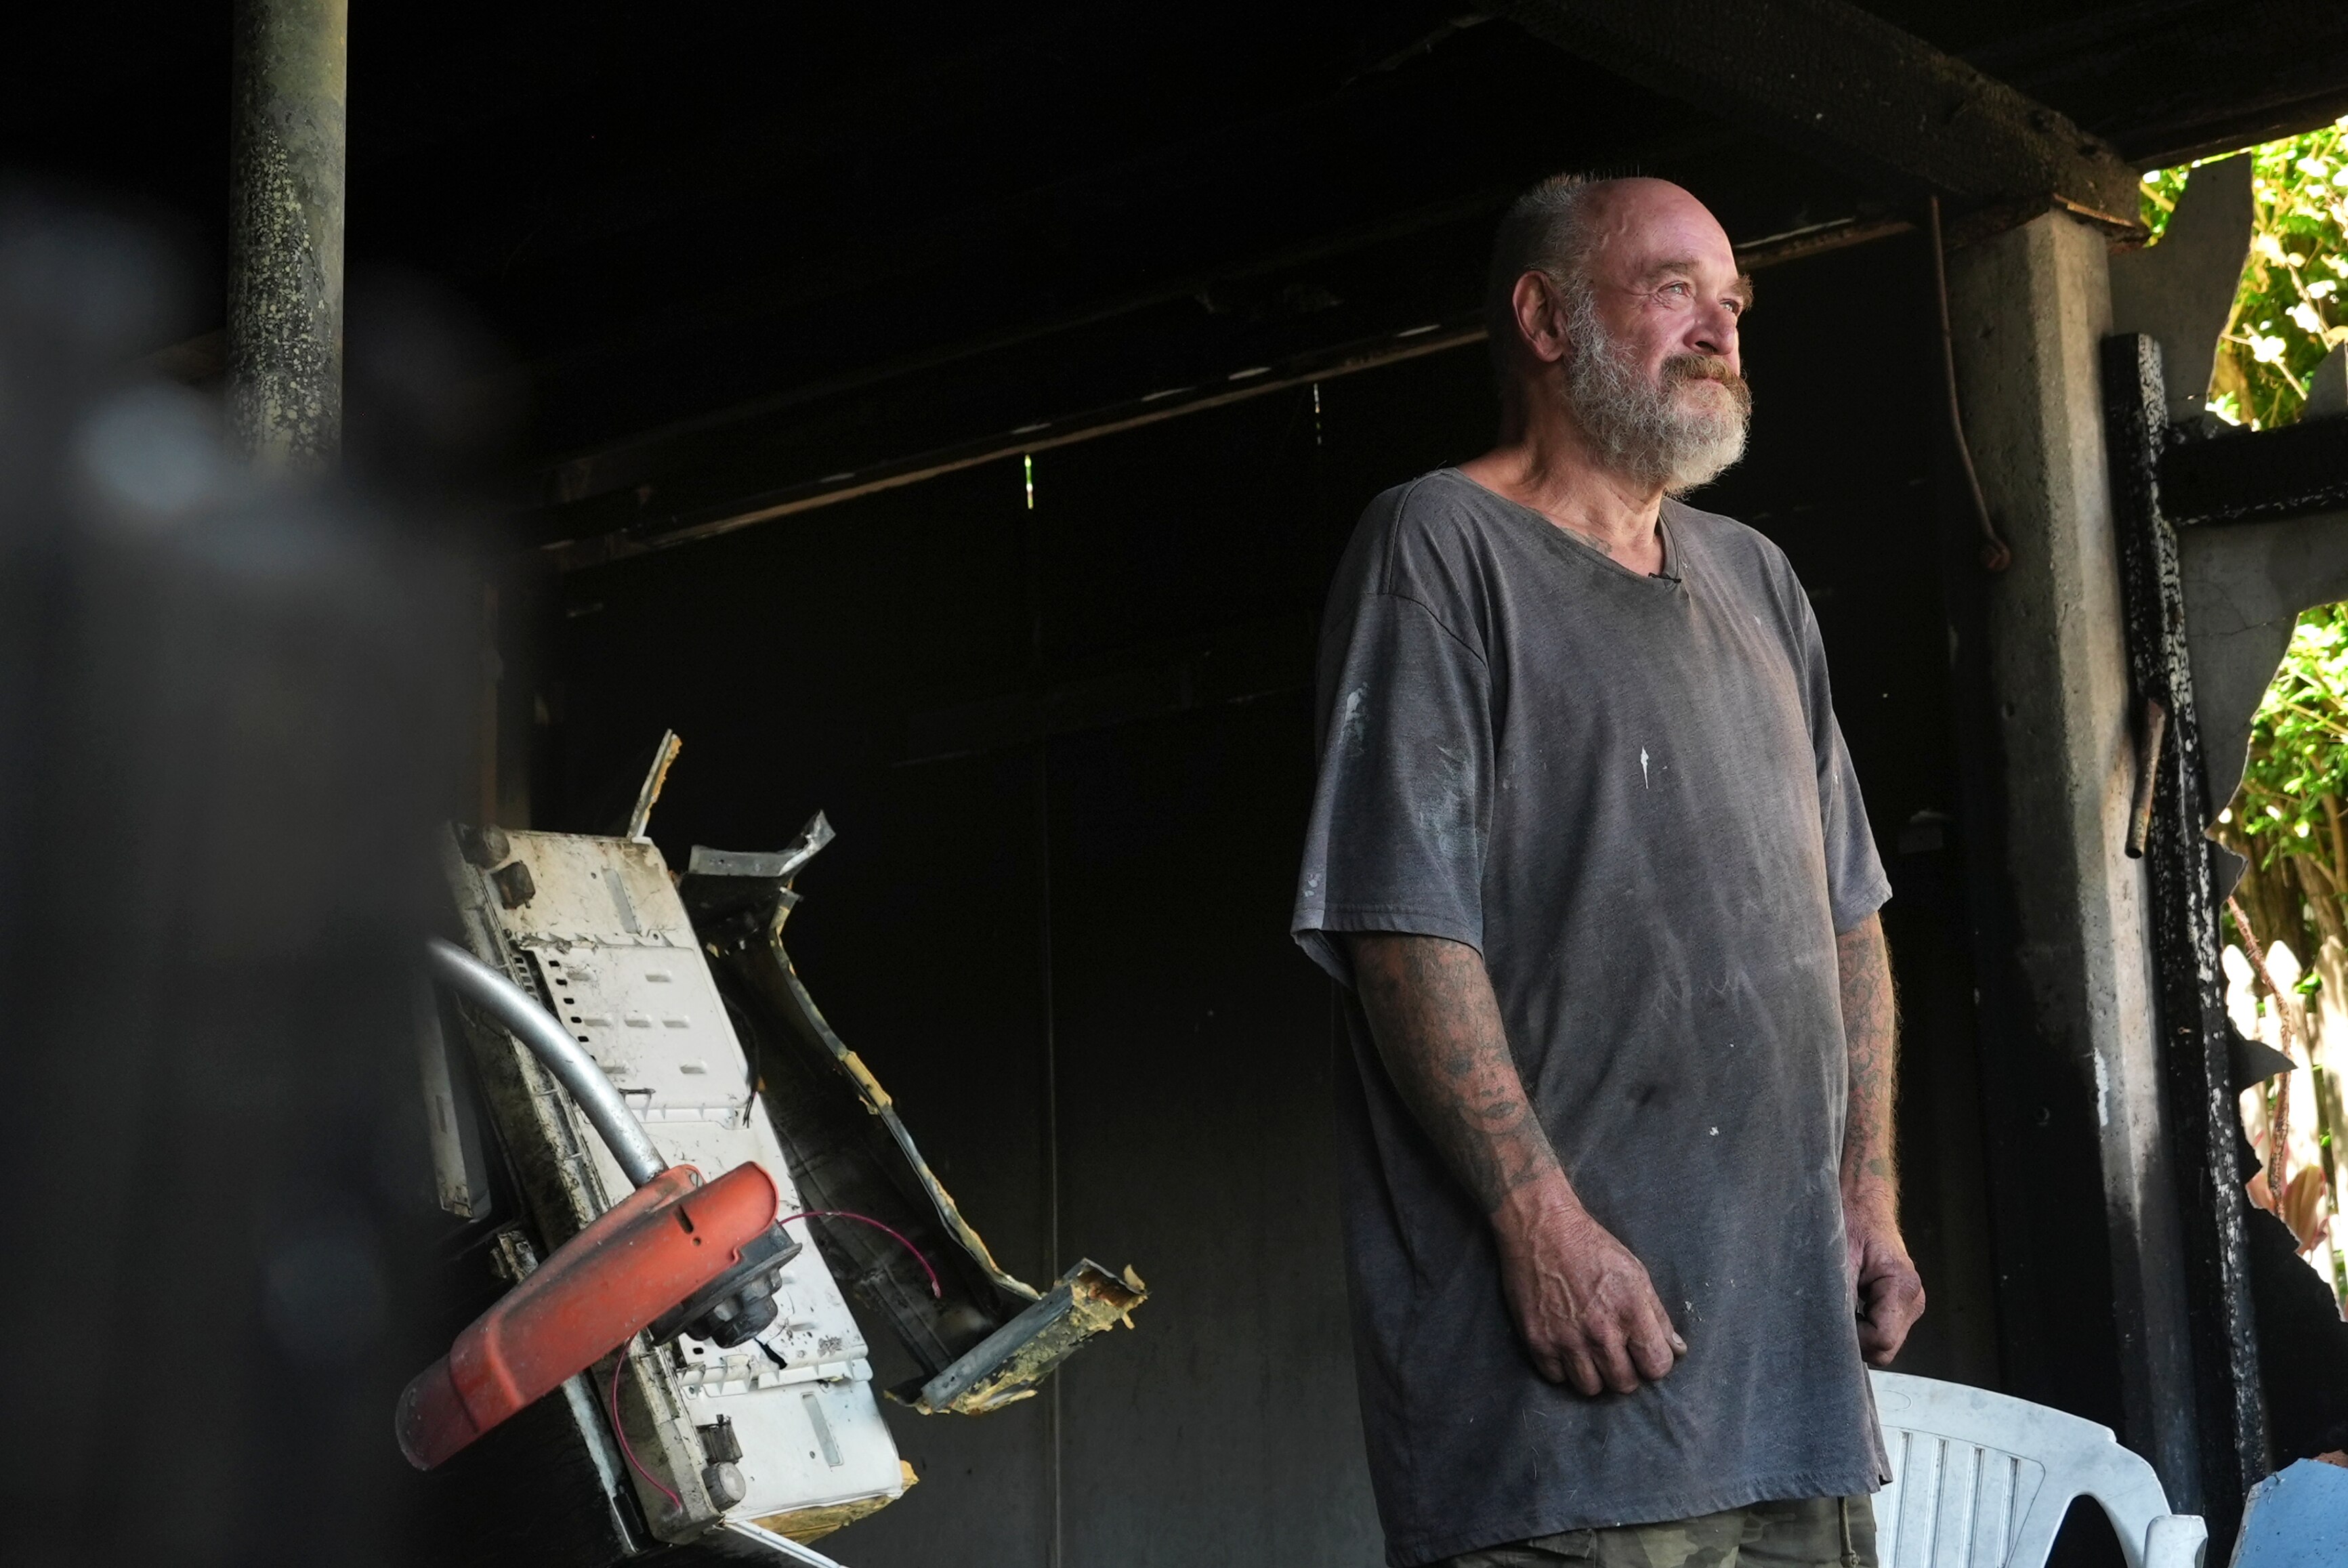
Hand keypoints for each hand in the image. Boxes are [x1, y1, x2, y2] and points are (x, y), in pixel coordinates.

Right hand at [1492, 1175, 1684, 1395]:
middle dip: (1626, 1372)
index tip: (1645, 1354)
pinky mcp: (1537, 1341)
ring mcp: (1566, 1339)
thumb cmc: (1592, 1246)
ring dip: (1594, 1375)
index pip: (1656, 1367)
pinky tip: (1565, 1347)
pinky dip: (1562, 1369)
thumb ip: (1657, 1315)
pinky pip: (1556, 1378)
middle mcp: (1600, 1332)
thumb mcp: (1635, 1272)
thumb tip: (1677, 1349)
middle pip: (1624, 1384)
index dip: (1654, 1363)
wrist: (1541, 1227)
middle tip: (1617, 1354)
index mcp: (1630, 1312)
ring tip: (1591, 1354)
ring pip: (1590, 1388)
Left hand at [1844, 1190, 1924, 1364]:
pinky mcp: (1900, 1307)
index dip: (1853, 1340)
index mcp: (1903, 1288)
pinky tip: (1849, 1307)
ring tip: (1841, 1305)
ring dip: (1858, 1334)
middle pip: (1885, 1350)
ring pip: (1883, 1345)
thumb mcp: (1840, 1258)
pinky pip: (1880, 1333)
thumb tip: (1831, 1334)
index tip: (1831, 1321)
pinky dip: (1862, 1328)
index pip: (1882, 1341)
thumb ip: (1839, 1298)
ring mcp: (1909, 1306)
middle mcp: (1913, 1301)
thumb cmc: (1850, 1222)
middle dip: (1856, 1341)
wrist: (1862, 1204)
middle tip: (1832, 1315)